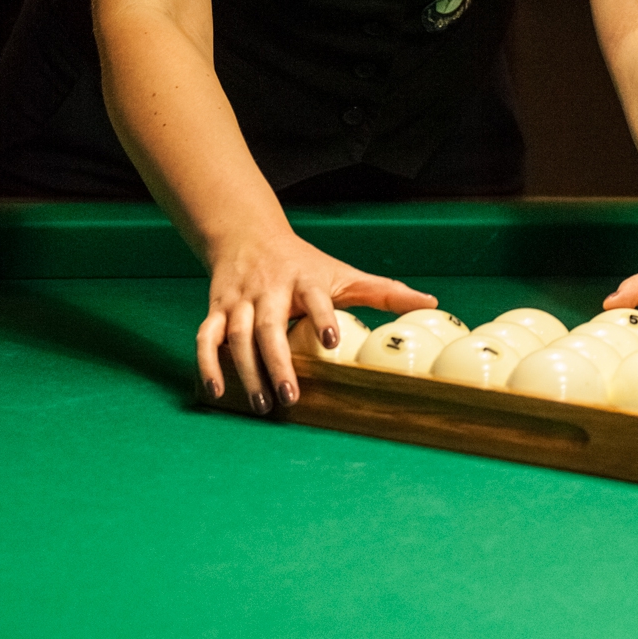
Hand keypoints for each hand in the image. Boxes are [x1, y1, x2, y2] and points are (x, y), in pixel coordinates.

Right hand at [198, 224, 435, 414]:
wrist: (248, 234)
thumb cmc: (304, 263)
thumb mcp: (342, 273)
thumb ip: (383, 291)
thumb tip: (432, 302)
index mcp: (304, 279)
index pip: (313, 296)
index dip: (321, 315)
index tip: (329, 339)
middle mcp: (269, 289)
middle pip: (269, 326)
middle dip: (278, 361)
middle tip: (290, 397)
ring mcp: (240, 300)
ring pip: (237, 335)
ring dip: (246, 370)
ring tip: (261, 404)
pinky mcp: (216, 309)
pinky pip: (205, 337)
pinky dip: (208, 363)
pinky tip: (215, 391)